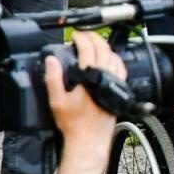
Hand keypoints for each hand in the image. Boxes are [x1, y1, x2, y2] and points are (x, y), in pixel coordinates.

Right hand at [46, 32, 124, 156]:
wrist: (89, 138)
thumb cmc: (73, 122)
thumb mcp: (56, 100)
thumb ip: (53, 78)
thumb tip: (51, 59)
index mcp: (90, 77)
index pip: (88, 50)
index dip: (81, 39)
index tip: (74, 35)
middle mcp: (106, 77)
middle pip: (104, 49)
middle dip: (94, 38)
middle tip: (84, 35)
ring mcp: (115, 82)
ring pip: (114, 56)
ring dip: (104, 47)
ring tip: (94, 44)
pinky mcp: (120, 89)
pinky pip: (121, 68)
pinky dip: (115, 58)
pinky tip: (109, 59)